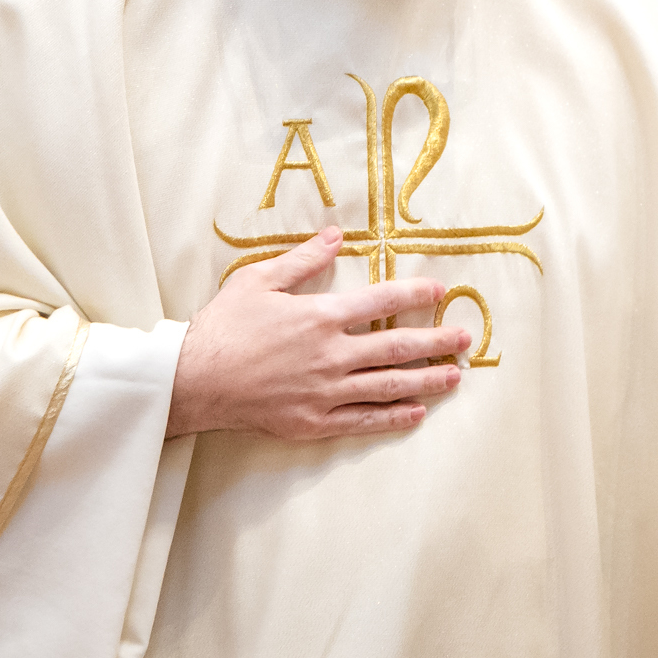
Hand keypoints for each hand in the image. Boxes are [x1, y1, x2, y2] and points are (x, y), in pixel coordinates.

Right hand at [168, 228, 469, 440]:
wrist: (192, 380)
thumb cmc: (223, 327)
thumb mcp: (259, 280)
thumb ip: (303, 259)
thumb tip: (336, 235)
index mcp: (320, 316)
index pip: (382, 301)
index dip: (416, 294)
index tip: (441, 291)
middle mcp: (331, 355)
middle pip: (397, 346)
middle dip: (437, 341)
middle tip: (465, 339)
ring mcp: (325, 391)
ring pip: (389, 384)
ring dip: (427, 380)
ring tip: (455, 376)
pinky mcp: (313, 422)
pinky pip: (363, 419)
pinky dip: (393, 416)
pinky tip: (417, 412)